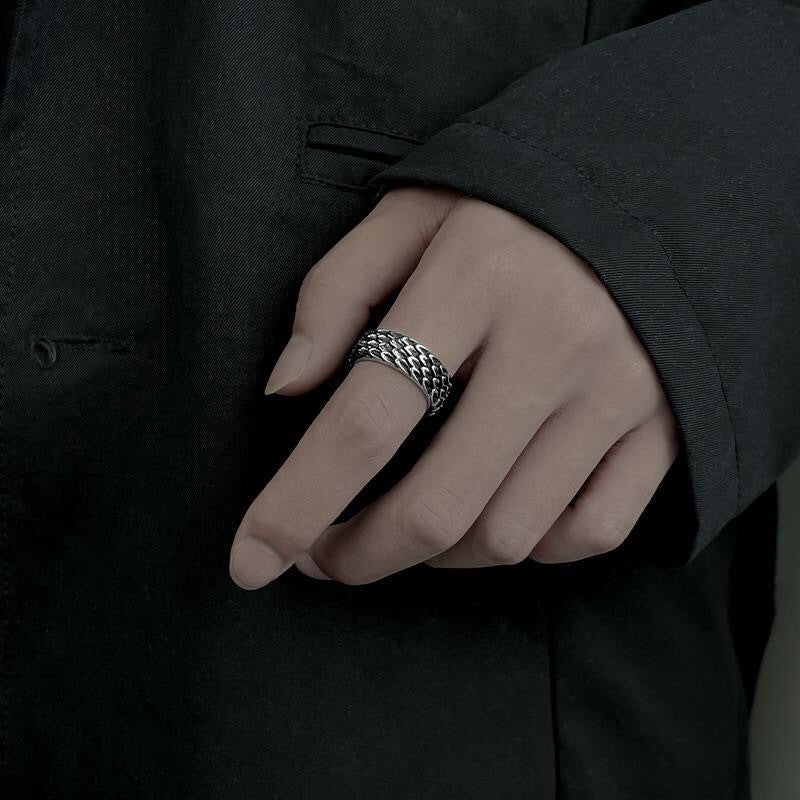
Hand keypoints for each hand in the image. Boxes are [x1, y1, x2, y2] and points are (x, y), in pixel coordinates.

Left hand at [229, 189, 678, 588]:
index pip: (366, 417)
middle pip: (437, 504)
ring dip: (435, 555)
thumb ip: (335, 292)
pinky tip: (495, 519)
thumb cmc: (512, 208)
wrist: (652, 190)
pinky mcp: (662, 426)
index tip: (251, 560)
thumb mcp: (411, 213)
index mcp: (476, 278)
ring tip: (405, 527)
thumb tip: (284, 390)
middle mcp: (554, 343)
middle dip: (360, 554)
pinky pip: (590, 532)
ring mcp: (618, 393)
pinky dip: (529, 551)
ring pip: (509, 535)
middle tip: (324, 557)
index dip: (296, 503)